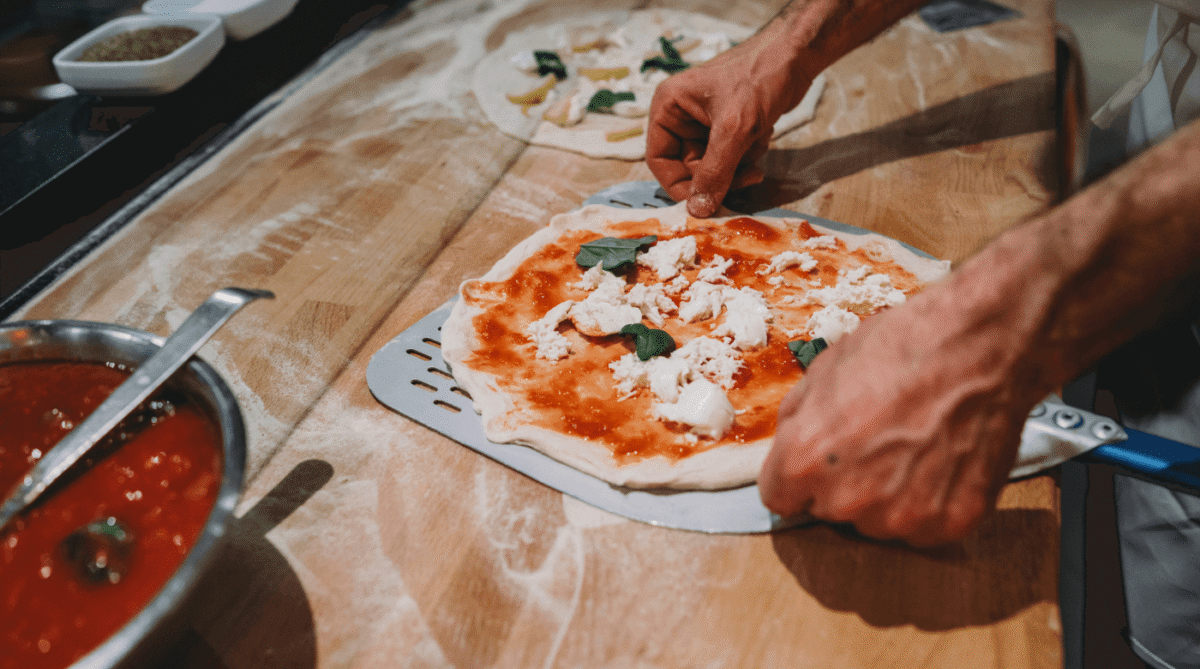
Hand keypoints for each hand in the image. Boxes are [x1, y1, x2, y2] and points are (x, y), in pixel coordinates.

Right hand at [646, 29, 814, 217]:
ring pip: (713, 167)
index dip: (679, 185)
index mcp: (668, 108)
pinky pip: (731, 158)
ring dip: (738, 165)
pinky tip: (763, 134)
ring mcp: (705, 123)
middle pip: (689, 167)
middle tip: (748, 176)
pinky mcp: (728, 127)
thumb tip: (697, 210)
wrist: (796, 54)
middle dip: (720, 175)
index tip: (704, 202)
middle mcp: (681, 116)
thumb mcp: (734, 129)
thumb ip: (715, 172)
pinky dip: (748, 154)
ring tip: (757, 142)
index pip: (659, 160)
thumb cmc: (759, 78)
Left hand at [759, 283, 1041, 545]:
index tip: (819, 459)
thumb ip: (796, 424)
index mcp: (805, 459)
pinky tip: (941, 461)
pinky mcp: (949, 523)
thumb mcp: (823, 372)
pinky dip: (930, 502)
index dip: (798, 475)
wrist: (981, 344)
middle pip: (829, 511)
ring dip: (886, 496)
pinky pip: (923, 527)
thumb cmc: (902, 348)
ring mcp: (901, 517)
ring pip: (876, 522)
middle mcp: (848, 498)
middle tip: (875, 439)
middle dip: (842, 482)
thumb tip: (789, 451)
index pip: (779, 497)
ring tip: (913, 445)